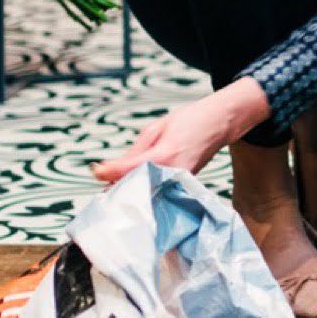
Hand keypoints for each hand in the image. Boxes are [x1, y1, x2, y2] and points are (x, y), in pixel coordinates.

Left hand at [92, 78, 272, 183]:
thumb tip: (107, 171)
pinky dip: (146, 191)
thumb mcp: (154, 129)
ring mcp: (180, 184)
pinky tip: (139, 186)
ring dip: (131, 192)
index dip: (106, 173)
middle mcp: (172, 175)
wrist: (220, 124)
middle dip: (117, 188)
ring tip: (120, 186)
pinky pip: (159, 194)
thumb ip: (132, 153)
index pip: (124, 172)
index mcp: (162, 156)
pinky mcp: (184, 188)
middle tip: (105, 184)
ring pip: (146, 195)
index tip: (96, 170)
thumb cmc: (188, 122)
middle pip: (134, 190)